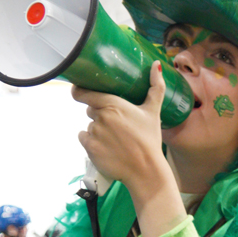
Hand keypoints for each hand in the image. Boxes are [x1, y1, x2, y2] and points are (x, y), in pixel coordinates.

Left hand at [72, 62, 169, 193]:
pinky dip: (92, 143)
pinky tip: (108, 148)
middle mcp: (100, 116)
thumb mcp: (153, 112)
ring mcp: (94, 132)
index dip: (80, 92)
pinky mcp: (89, 148)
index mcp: (113, 104)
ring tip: (116, 141)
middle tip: (117, 128)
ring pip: (89, 126)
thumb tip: (157, 65)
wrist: (146, 171)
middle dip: (100, 116)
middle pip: (91, 111)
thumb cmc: (150, 140)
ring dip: (98, 131)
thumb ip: (155, 88)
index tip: (82, 93)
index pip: (82, 92)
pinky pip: (84, 139)